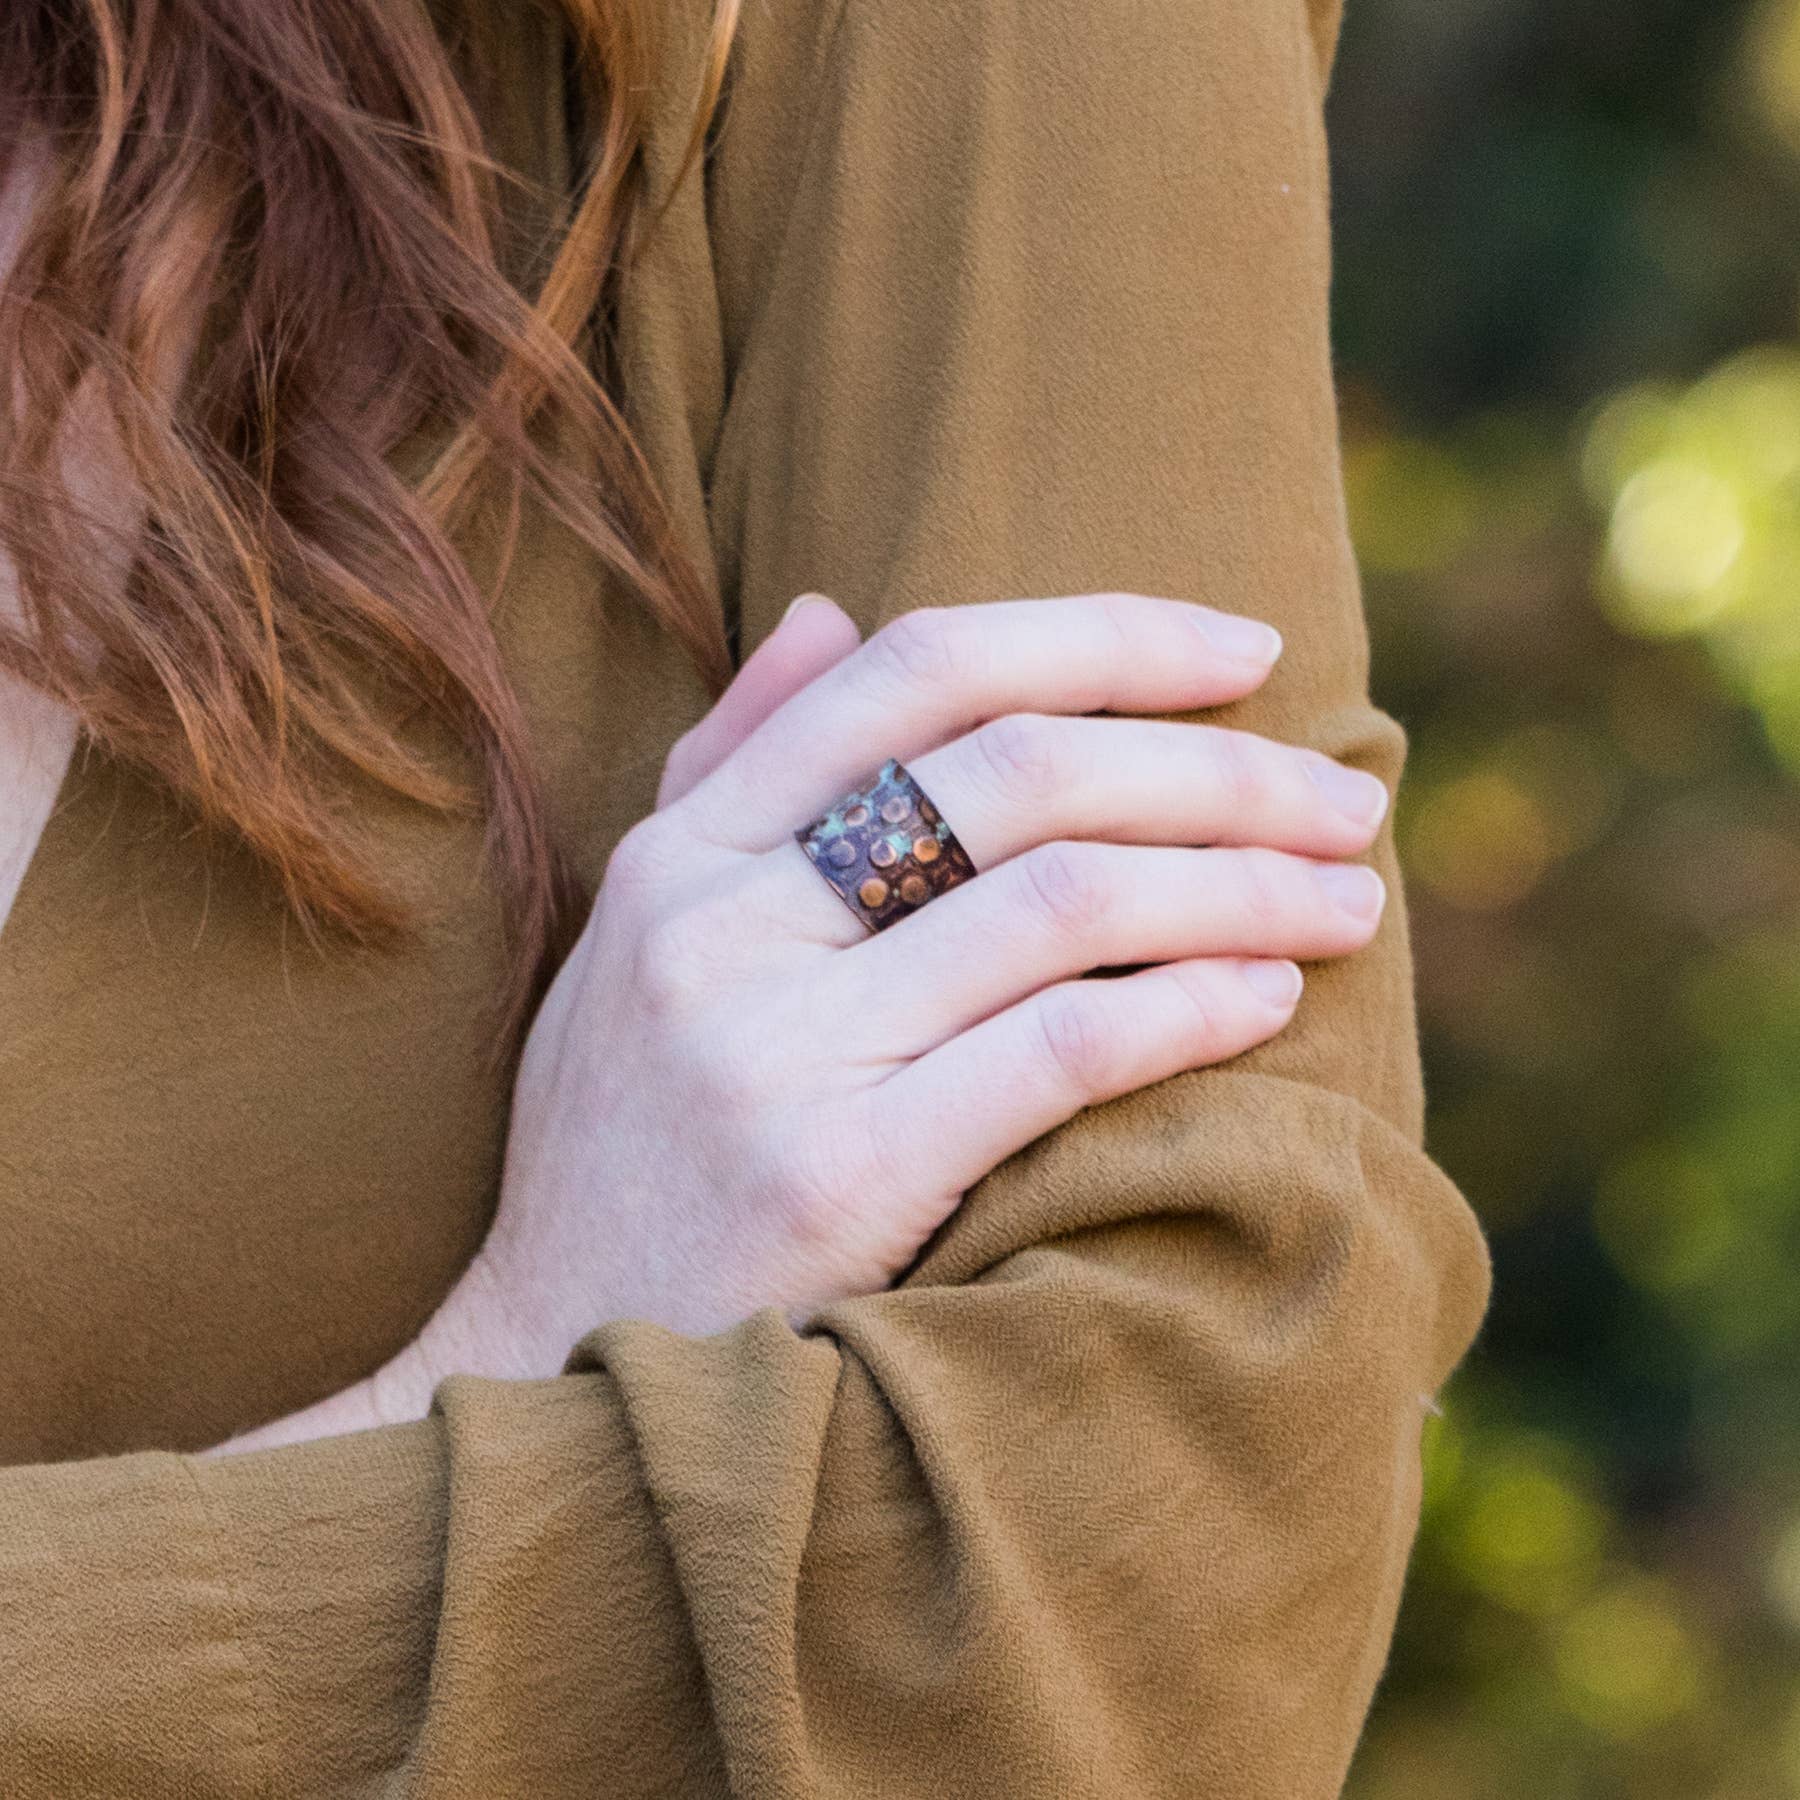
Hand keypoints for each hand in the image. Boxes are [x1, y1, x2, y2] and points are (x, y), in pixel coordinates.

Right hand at [221, 591, 1390, 1449]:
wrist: (560, 1369)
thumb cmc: (633, 1144)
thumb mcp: (637, 936)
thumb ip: (728, 766)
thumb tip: (829, 611)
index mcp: (683, 850)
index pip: (920, 673)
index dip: (1105, 636)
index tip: (1246, 651)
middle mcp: (721, 925)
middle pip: (1021, 774)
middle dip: (1220, 770)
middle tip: (1346, 797)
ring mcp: (774, 1049)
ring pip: (1062, 899)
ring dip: (1240, 884)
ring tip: (1347, 896)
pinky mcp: (839, 1177)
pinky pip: (1060, 1048)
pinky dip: (1190, 1004)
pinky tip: (1272, 998)